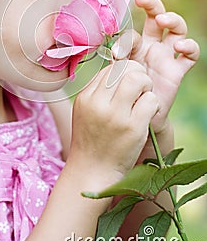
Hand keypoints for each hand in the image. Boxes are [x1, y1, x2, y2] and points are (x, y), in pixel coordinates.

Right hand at [69, 60, 159, 182]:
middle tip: (141, 89)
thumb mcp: (86, 111)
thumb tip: (121, 71)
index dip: (125, 72)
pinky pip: (151, 100)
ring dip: (147, 86)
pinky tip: (148, 115)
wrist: (92, 172)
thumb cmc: (92, 141)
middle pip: (125, 68)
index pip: (110, 68)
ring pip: (139, 79)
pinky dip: (154, 104)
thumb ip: (99, 92)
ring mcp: (115, 115)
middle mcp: (98, 103)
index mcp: (86, 97)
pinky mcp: (133, 128)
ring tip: (144, 100)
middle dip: (138, 74)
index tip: (128, 85)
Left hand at [113, 0, 199, 133]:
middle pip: (158, 17)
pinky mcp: (178, 69)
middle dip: (152, 4)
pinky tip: (180, 46)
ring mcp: (167, 56)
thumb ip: (118, 60)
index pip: (133, 32)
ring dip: (172, 19)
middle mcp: (153, 45)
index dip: (125, 39)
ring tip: (163, 20)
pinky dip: (189, 46)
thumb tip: (114, 50)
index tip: (116, 53)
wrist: (135, 117)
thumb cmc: (124, 92)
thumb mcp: (118, 74)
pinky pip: (191, 54)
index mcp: (135, 45)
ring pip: (177, 29)